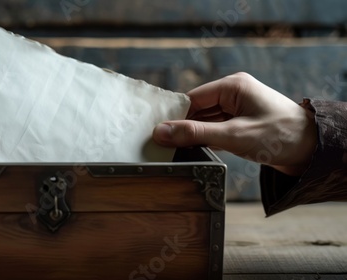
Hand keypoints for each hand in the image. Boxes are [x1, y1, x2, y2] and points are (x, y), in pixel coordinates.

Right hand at [153, 72, 317, 175]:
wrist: (313, 151)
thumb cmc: (280, 136)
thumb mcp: (233, 135)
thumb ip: (195, 133)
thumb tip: (162, 132)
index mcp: (232, 86)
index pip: (192, 98)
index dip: (174, 116)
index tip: (156, 133)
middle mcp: (233, 93)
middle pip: (196, 109)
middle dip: (182, 126)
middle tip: (162, 145)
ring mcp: (237, 109)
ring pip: (205, 120)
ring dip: (194, 134)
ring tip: (174, 150)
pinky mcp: (241, 123)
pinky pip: (215, 128)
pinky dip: (205, 139)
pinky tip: (194, 150)